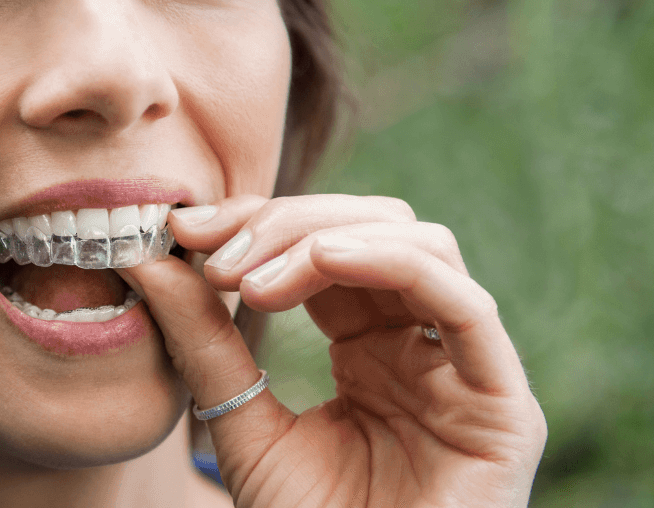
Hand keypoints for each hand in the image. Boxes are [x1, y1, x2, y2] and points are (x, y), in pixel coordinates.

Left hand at [118, 194, 546, 507]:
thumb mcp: (243, 429)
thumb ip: (206, 346)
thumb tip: (151, 262)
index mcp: (371, 349)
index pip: (324, 248)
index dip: (258, 224)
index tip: (183, 229)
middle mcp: (424, 348)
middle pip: (371, 229)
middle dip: (285, 223)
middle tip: (212, 251)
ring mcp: (467, 373)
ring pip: (420, 244)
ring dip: (327, 237)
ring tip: (252, 276)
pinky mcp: (502, 408)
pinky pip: (466, 307)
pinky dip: (394, 263)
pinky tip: (323, 260)